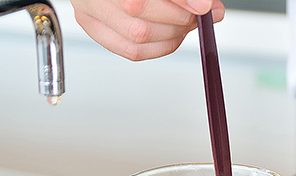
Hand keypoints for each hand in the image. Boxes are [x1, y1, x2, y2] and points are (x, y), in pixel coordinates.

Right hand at [70, 0, 224, 60]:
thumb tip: (206, 6)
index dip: (179, 1)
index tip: (205, 6)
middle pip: (140, 11)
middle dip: (180, 18)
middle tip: (201, 14)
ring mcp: (89, 10)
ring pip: (137, 37)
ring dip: (172, 35)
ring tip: (187, 24)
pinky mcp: (92, 28)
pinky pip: (130, 51)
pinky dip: (158, 48)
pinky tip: (172, 37)